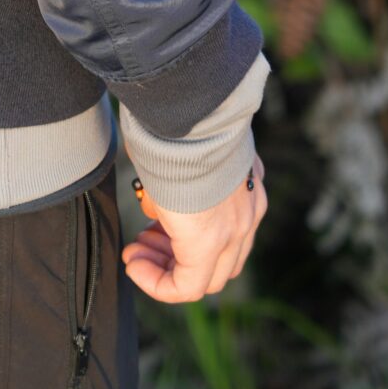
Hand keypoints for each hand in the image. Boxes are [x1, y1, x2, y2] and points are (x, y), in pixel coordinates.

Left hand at [122, 154, 266, 302]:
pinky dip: (216, 227)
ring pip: (229, 254)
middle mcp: (237, 229)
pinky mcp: (255, 185)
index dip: (156, 284)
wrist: (195, 100)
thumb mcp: (150, 187)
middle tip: (143, 246)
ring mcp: (252, 207)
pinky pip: (240, 223)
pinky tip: (191, 204)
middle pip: (211, 277)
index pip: (188, 288)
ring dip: (195, 250)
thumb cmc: (164, 144)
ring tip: (160, 228)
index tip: (132, 260)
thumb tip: (159, 213)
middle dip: (172, 267)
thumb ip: (160, 211)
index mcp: (206, 238)